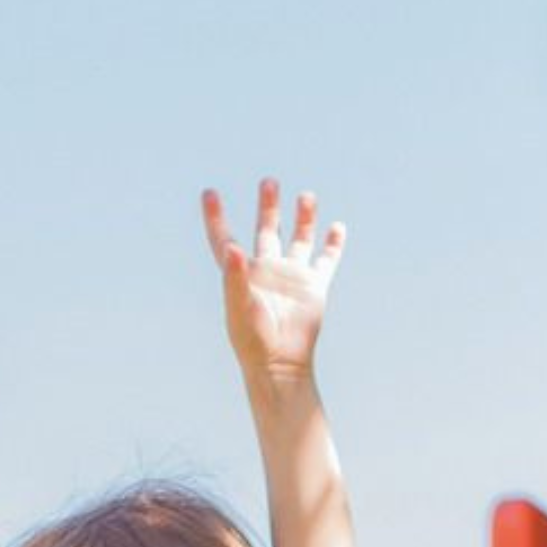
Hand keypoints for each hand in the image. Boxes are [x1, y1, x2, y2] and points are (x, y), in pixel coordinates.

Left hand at [201, 178, 344, 386]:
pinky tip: (337, 227)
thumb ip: (234, 277)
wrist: (281, 364)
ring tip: (306, 195)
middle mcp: (267, 270)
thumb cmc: (253, 340)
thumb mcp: (238, 307)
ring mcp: (291, 277)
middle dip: (268, 206)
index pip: (225, 239)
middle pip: (266, 229)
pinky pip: (326, 260)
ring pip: (298, 238)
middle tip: (269, 183)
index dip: (216, 218)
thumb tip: (233, 248)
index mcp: (242, 273)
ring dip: (303, 217)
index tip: (209, 193)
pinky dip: (333, 244)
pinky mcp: (314, 287)